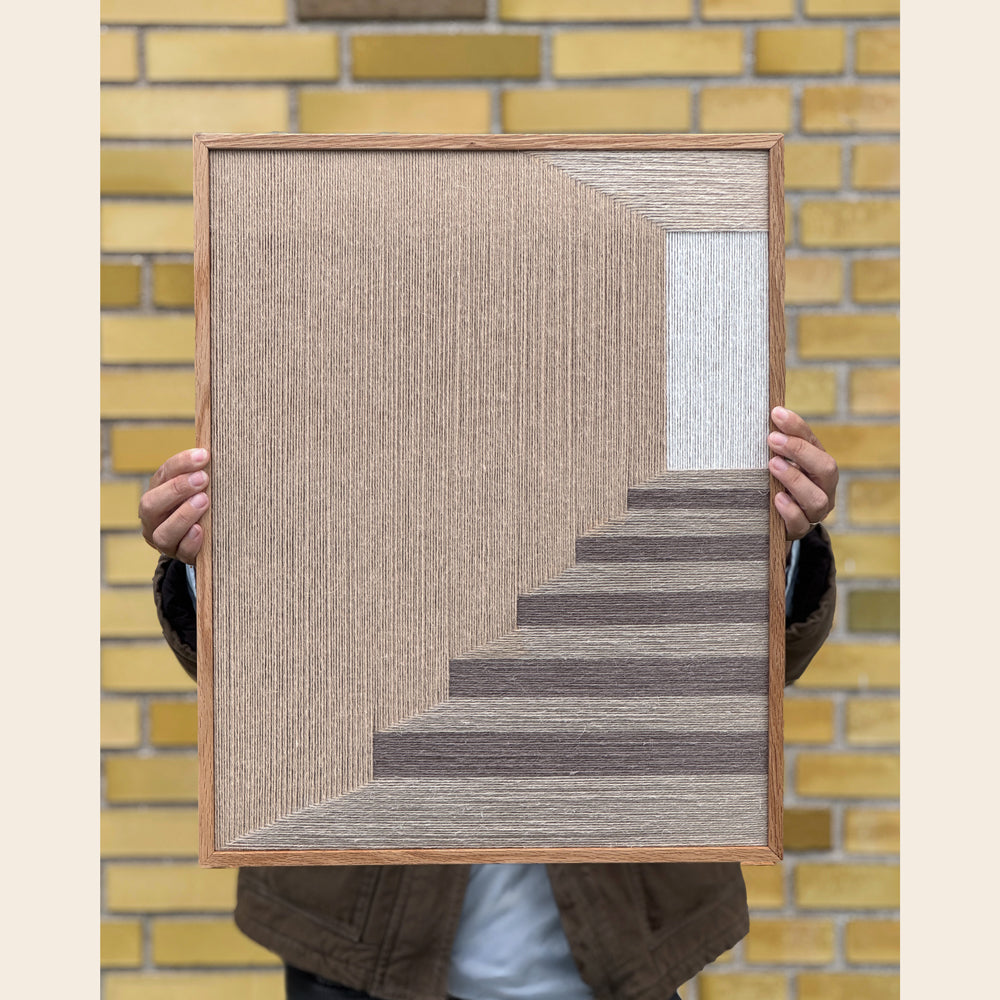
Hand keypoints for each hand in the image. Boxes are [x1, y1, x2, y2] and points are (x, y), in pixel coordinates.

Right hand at [139, 448, 210, 564]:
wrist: (201, 537)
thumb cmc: (199, 503)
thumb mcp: (196, 487)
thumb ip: (199, 474)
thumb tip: (213, 453)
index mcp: (157, 492)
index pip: (163, 474)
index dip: (181, 463)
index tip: (204, 455)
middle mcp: (153, 517)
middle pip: (151, 503)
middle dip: (177, 489)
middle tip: (203, 478)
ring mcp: (162, 539)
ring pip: (163, 531)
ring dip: (184, 514)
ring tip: (204, 501)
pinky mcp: (178, 556)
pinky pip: (180, 552)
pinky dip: (190, 541)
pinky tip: (201, 530)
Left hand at [767, 407, 837, 550]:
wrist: (776, 521)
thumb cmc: (778, 483)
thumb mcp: (779, 462)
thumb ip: (777, 446)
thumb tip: (766, 416)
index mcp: (819, 465)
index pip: (814, 442)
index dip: (797, 427)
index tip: (776, 413)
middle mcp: (824, 487)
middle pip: (827, 468)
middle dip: (800, 452)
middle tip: (772, 439)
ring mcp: (815, 511)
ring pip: (817, 498)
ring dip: (795, 479)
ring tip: (773, 466)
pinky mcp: (800, 529)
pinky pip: (801, 522)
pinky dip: (790, 510)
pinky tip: (777, 498)